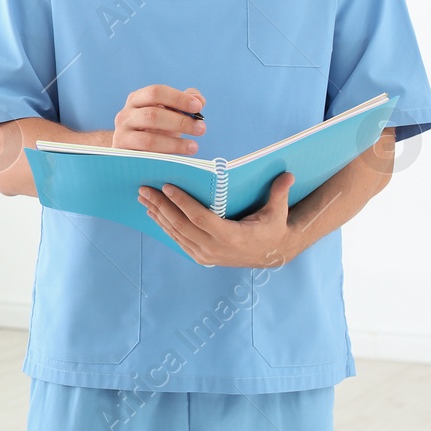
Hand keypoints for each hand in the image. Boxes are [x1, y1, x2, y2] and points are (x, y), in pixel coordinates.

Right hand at [113, 85, 205, 154]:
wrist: (131, 150)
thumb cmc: (154, 129)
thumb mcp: (168, 113)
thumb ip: (183, 103)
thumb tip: (199, 100)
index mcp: (137, 99)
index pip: (156, 92)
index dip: (178, 98)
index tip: (198, 107)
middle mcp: (125, 114)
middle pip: (153, 114)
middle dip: (180, 122)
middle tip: (201, 128)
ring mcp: (122, 135)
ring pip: (149, 139)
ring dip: (175, 143)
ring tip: (194, 146)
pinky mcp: (124, 154)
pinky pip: (146, 157)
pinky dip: (165, 156)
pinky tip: (179, 157)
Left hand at [140, 172, 296, 267]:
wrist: (271, 254)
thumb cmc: (272, 228)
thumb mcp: (277, 212)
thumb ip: (279, 193)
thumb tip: (288, 174)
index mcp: (232, 237)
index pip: (200, 218)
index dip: (182, 203)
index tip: (167, 186)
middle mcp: (215, 249)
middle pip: (181, 226)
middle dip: (161, 206)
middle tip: (144, 189)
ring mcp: (206, 255)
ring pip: (176, 233)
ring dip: (157, 215)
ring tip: (143, 198)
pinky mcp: (201, 257)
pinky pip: (177, 240)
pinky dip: (164, 225)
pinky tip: (153, 212)